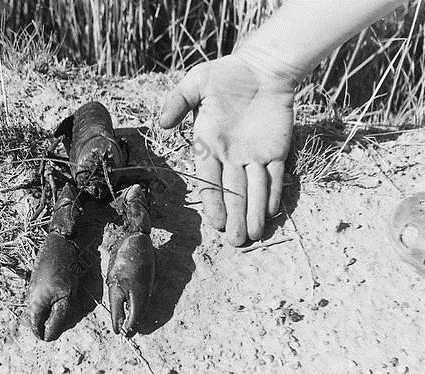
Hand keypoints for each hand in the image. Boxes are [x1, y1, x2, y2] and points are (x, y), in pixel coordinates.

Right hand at [160, 53, 294, 245]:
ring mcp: (254, 156)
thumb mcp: (197, 82)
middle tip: (237, 242)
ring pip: (254, 190)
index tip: (218, 224)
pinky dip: (272, 194)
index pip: (210, 180)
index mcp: (208, 145)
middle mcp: (230, 157)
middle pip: (232, 193)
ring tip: (254, 236)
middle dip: (235, 217)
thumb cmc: (227, 74)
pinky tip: (270, 213)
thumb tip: (162, 123)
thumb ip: (178, 101)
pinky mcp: (276, 152)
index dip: (214, 203)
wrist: (263, 67)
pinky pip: (274, 177)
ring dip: (254, 213)